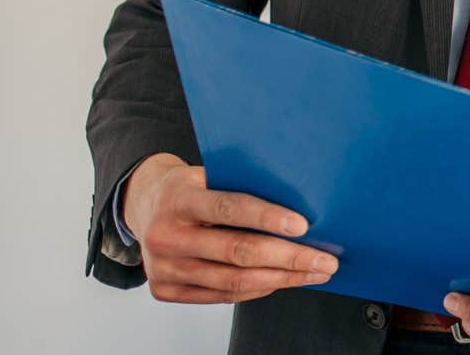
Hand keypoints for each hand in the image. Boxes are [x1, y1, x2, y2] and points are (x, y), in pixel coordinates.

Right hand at [122, 152, 335, 303]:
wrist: (144, 205)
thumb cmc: (189, 187)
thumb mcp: (209, 174)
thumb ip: (243, 185)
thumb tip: (300, 200)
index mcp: (179, 199)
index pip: (229, 209)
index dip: (268, 218)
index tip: (303, 227)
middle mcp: (166, 236)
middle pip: (237, 252)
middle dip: (289, 258)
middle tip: (325, 260)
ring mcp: (163, 268)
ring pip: (233, 281)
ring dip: (281, 279)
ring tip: (313, 274)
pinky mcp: (165, 290)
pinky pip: (221, 296)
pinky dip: (257, 289)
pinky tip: (281, 281)